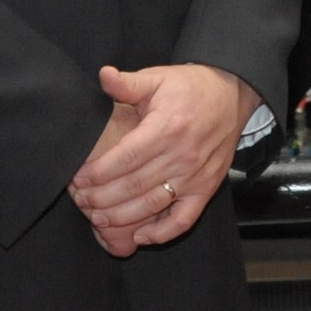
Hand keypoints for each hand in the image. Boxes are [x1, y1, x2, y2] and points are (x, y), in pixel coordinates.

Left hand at [70, 63, 258, 255]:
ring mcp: (196, 175)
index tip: (78, 179)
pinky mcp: (207, 188)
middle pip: (133, 186)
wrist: (232, 94)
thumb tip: (103, 75)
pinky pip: (184, 219)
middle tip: (82, 201)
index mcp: (167, 127)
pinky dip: (162, 233)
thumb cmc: (190, 87)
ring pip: (152, 206)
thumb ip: (128, 82)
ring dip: (122, 218)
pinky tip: (140, 235)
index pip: (125, 159)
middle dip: (101, 198)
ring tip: (99, 219)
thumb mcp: (159, 78)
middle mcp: (182, 154)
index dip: (98, 173)